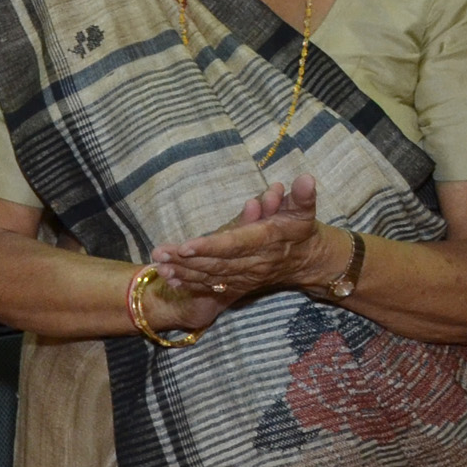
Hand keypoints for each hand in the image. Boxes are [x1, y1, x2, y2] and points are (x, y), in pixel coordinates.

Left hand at [150, 177, 347, 301]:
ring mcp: (245, 276)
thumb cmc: (301, 228)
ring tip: (157, 266)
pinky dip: (190, 284)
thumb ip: (303, 196)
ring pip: (210, 277)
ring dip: (182, 272)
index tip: (186, 246)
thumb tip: (306, 179)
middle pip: (216, 264)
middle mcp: (253, 262)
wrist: (309, 261)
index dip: (210, 247)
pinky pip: (212, 287)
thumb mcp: (305, 209)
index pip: (234, 245)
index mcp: (265, 241)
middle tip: (159, 254)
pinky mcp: (239, 284)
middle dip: (185, 261)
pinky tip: (169, 280)